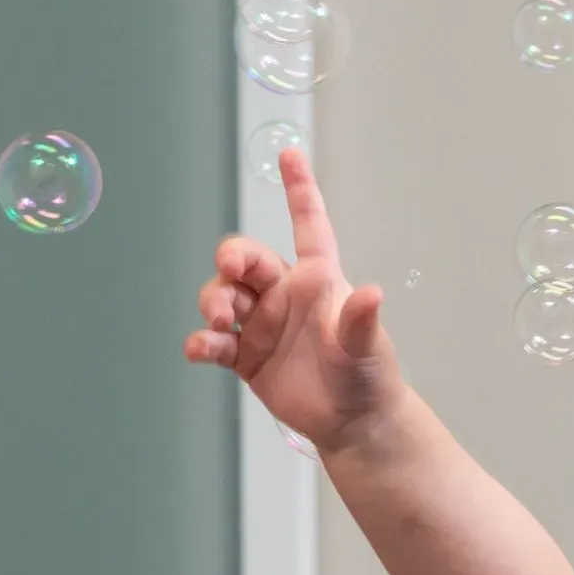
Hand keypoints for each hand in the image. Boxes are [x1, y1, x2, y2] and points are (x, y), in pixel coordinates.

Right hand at [183, 147, 401, 448]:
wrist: (353, 422)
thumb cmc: (368, 375)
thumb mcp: (365, 347)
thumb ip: (361, 322)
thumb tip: (373, 293)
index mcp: (318, 280)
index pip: (307, 225)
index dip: (298, 190)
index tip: (290, 153)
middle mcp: (285, 294)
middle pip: (247, 260)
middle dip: (232, 259)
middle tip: (231, 273)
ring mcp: (261, 324)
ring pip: (223, 296)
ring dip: (213, 301)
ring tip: (221, 322)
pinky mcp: (244, 356)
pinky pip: (214, 341)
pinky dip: (202, 342)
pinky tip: (200, 349)